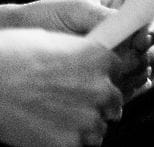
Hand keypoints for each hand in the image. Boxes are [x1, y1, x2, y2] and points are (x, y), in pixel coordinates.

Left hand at [0, 0, 153, 96]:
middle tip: (129, 61)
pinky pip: (130, 83)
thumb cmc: (50, 15)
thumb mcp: (78, 9)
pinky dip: (126, 87)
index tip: (143, 39)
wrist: (26, 34)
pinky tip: (114, 87)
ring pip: (145, 65)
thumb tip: (134, 28)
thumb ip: (107, 16)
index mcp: (127, 7)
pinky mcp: (113, 74)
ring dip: (136, 72)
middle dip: (147, 53)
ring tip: (114, 76)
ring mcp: (122, 54)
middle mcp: (130, 31)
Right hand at [0, 29, 124, 146]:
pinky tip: (51, 134)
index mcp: (99, 58)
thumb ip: (79, 54)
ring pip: (98, 128)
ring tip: (58, 122)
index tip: (87, 83)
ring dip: (84, 127)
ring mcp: (87, 118)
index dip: (101, 78)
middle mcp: (100, 88)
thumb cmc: (11, 57)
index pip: (116, 72)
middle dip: (97, 104)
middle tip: (72, 106)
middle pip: (113, 102)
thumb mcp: (54, 41)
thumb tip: (84, 62)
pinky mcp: (69, 143)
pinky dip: (69, 143)